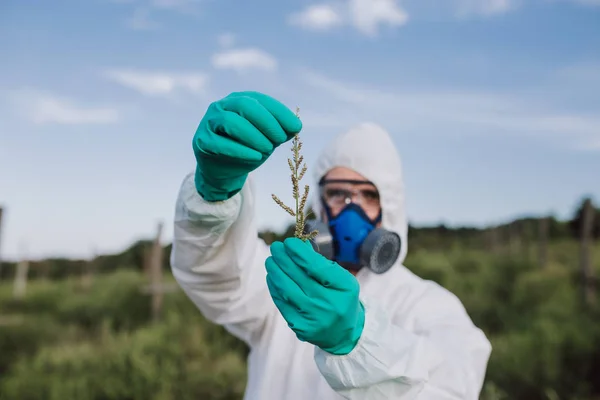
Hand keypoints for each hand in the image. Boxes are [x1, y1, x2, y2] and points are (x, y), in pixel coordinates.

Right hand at [192, 91, 301, 201]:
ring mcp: (209, 122)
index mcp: (239, 100)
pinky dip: (240, 150)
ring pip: (230, 121)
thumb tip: (295, 125)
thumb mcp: (267, 139)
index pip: (260, 100)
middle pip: (245, 105)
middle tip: (280, 139)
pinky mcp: (201, 141)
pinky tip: (256, 157)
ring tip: (268, 150)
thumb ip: (280, 131)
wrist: (223, 171)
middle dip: (267, 122)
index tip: (296, 128)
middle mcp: (222, 106)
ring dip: (253, 135)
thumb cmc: (247, 149)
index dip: (280, 112)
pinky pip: (219, 143)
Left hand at [265, 237, 364, 354]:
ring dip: (276, 273)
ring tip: (270, 261)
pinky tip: (272, 276)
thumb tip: (298, 245)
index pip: (317, 267)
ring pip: (287, 290)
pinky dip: (275, 288)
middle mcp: (329, 304)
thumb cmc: (340, 297)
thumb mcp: (340, 278)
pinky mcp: (300, 327)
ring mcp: (314, 318)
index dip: (300, 253)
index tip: (289, 242)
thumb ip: (320, 263)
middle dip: (284, 259)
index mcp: (344, 287)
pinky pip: (282, 303)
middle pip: (300, 277)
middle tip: (276, 247)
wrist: (342, 333)